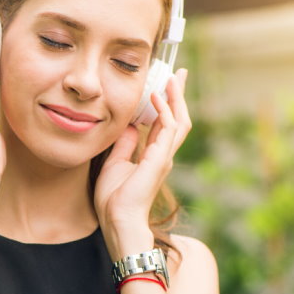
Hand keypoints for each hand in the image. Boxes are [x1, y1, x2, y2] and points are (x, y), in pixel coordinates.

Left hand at [94, 69, 190, 259]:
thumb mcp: (115, 162)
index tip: (164, 84)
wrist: (119, 219)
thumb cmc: (115, 198)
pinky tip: (156, 96)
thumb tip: (130, 125)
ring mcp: (164, 156)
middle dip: (178, 95)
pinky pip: (168, 128)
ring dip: (176, 98)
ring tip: (173, 78)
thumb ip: (125, 144)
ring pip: (179, 120)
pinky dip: (164, 110)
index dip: (166, 103)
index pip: (164, 123)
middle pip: (178, 118)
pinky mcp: (160, 158)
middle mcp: (163, 153)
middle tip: (178, 74)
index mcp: (154, 155)